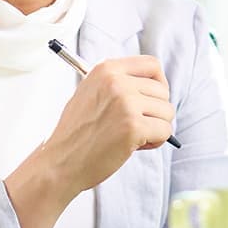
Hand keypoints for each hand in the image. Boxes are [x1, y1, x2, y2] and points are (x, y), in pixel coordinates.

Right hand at [45, 56, 176, 197]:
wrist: (59, 163)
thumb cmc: (76, 133)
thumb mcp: (90, 92)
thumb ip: (117, 83)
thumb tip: (153, 85)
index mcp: (106, 69)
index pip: (151, 65)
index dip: (158, 83)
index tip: (153, 98)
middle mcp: (117, 81)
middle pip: (162, 90)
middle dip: (156, 111)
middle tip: (137, 126)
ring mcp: (126, 103)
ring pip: (167, 111)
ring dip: (156, 127)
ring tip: (133, 137)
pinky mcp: (133, 126)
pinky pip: (165, 131)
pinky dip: (156, 141)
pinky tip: (135, 146)